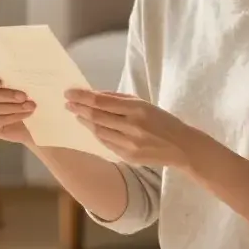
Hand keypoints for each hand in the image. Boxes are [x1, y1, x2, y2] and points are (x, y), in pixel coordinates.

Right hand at [0, 71, 35, 144]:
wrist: (26, 121)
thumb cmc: (20, 97)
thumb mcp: (17, 86)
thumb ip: (13, 80)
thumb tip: (22, 76)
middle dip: (7, 95)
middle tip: (24, 96)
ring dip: (14, 107)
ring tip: (30, 106)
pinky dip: (14, 116)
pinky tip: (26, 114)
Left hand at [64, 89, 191, 167]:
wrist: (181, 146)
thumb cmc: (162, 120)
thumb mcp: (144, 104)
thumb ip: (119, 99)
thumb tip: (94, 94)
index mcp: (138, 109)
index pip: (102, 101)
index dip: (83, 96)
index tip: (69, 92)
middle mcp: (132, 126)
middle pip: (97, 117)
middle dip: (79, 108)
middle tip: (67, 103)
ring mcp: (130, 143)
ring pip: (99, 131)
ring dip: (84, 122)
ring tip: (76, 114)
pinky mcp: (128, 156)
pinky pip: (106, 143)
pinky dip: (96, 134)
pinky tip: (90, 127)